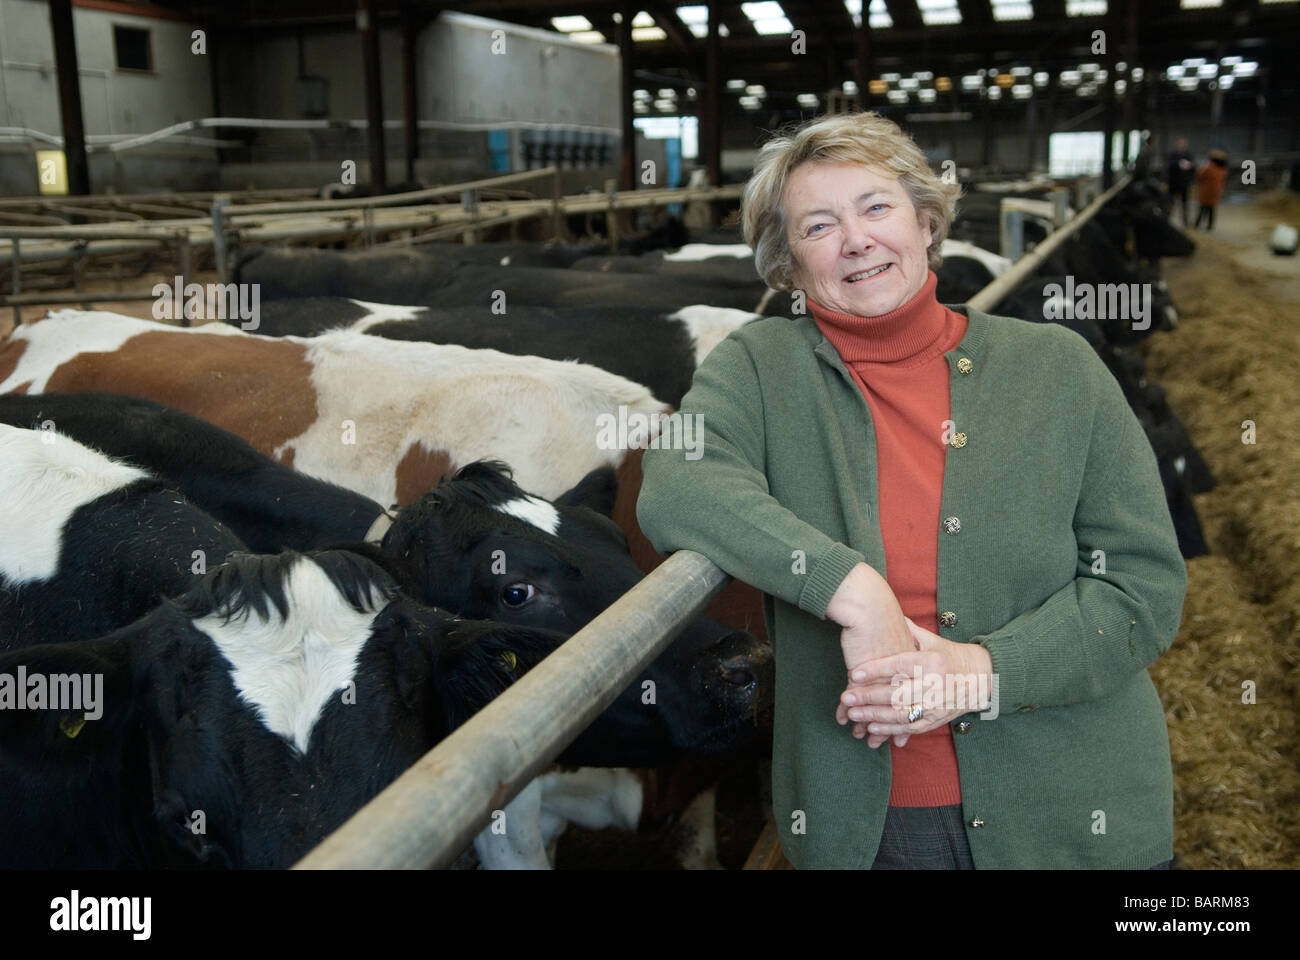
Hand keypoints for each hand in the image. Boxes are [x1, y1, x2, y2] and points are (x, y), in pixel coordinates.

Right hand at [826, 564, 914, 744]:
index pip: (913, 701)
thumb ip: (909, 647)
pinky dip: (847, 710)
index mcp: (916, 667)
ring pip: (875, 708)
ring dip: (865, 722)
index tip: (901, 736)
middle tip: (878, 742)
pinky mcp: (862, 673)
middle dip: (885, 728)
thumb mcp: (904, 633)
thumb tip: (911, 651)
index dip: (906, 719)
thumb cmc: (882, 616)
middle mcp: (902, 676)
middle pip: (895, 709)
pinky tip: (842, 718)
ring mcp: (882, 676)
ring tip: (857, 734)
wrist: (868, 605)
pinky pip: (855, 697)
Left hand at [838, 617, 994, 747]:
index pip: (899, 665)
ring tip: (852, 714)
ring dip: (874, 716)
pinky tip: (872, 728)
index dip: (875, 670)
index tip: (853, 673)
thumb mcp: (932, 640)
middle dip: (869, 697)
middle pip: (897, 692)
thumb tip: (888, 612)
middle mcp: (935, 684)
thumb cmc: (950, 656)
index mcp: (931, 661)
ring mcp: (936, 705)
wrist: (981, 678)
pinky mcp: (936, 720)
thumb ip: (909, 630)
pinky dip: (890, 729)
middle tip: (845, 697)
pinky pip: (910, 727)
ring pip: (901, 713)